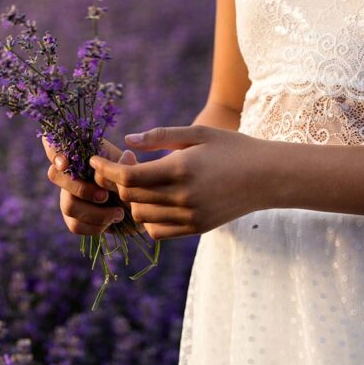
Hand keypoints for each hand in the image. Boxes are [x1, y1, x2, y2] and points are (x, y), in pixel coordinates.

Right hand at [42, 137, 129, 235]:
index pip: (52, 145)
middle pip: (55, 176)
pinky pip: (75, 225)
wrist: (137, 205)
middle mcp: (68, 174)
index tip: (64, 163)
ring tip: (118, 213)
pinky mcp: (72, 218)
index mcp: (80, 155)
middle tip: (105, 196)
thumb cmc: (129, 180)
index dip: (53, 153)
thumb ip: (126, 164)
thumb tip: (127, 156)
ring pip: (68, 205)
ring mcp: (67, 196)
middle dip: (81, 188)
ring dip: (95, 213)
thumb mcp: (130, 167)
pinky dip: (95, 226)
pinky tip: (110, 223)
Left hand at [89, 125, 271, 239]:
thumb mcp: (198, 133)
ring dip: (133, 200)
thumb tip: (127, 141)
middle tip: (127, 163)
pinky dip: (148, 218)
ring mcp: (189, 216)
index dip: (106, 169)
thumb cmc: (232, 148)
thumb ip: (160, 136)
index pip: (128, 177)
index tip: (95, 160)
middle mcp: (182, 197)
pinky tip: (155, 201)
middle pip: (130, 197)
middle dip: (118, 181)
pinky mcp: (195, 229)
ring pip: (140, 216)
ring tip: (143, 182)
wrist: (268, 177)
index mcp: (181, 170)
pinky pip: (156, 231)